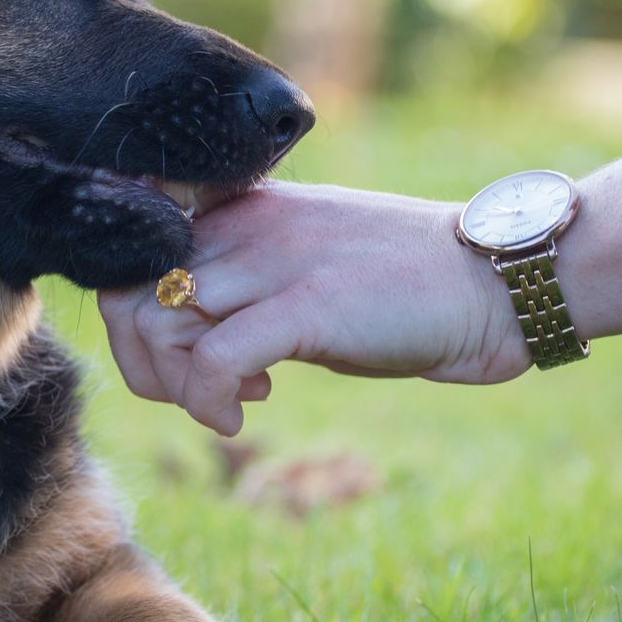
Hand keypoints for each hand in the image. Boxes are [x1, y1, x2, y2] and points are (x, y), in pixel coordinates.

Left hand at [97, 182, 529, 435]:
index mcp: (241, 206)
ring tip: (230, 402)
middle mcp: (246, 222)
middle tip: (195, 390)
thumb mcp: (303, 269)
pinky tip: (242, 415)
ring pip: (158, 321)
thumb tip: (178, 338)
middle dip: (145, 360)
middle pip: (129, 290)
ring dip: (176, 385)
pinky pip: (214, 360)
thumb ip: (241, 285)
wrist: (493, 282)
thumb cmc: (401, 287)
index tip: (185, 354)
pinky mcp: (306, 304)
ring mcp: (274, 258)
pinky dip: (209, 403)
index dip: (136, 317)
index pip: (133, 252)